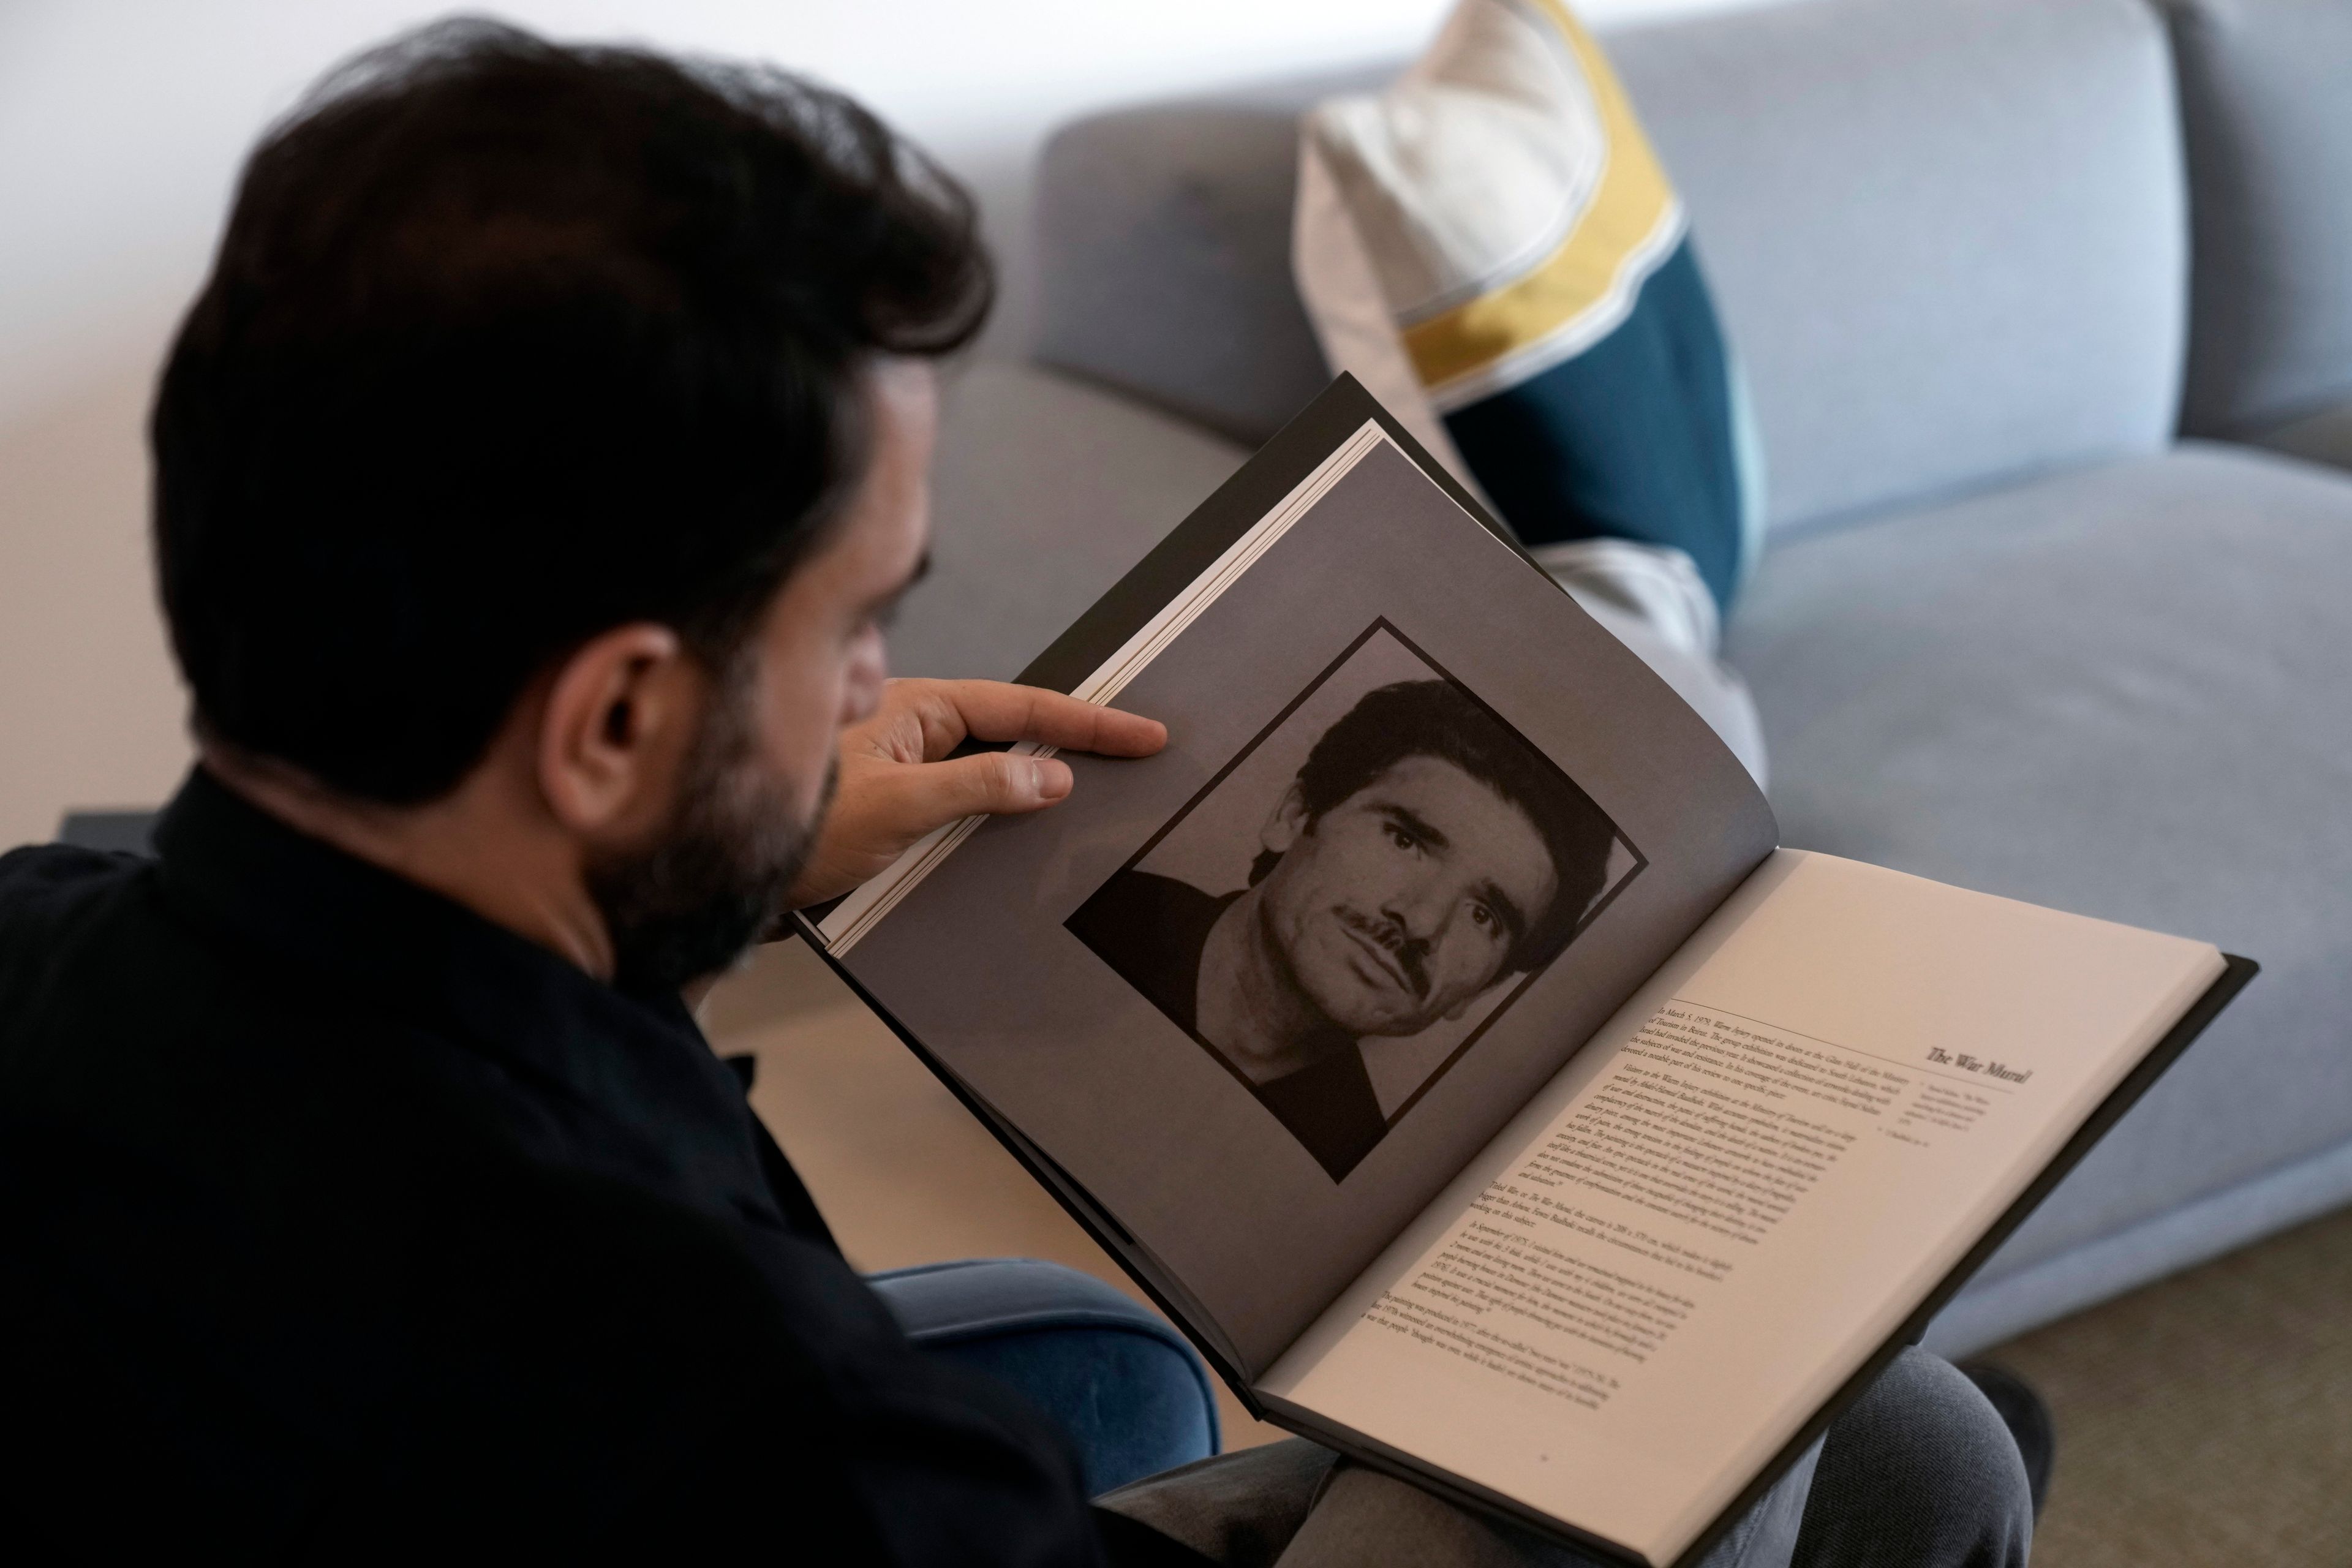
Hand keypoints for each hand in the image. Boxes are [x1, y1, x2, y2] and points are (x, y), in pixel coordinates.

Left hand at [783, 678, 1166, 910]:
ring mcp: (903, 768)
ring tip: (1094, 800)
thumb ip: (979, 787)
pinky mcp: (893, 809)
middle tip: (1137, 754)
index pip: (1022, 708)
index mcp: (916, 709)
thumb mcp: (899, 807)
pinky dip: (998, 816)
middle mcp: (911, 730)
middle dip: (1075, 744)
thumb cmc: (797, 826)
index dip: (1089, 722)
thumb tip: (1052, 779)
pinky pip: (963, 804)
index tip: (1144, 733)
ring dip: (1034, 787)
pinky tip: (1020, 841)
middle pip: (1014, 732)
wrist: (722, 867)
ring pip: (990, 771)